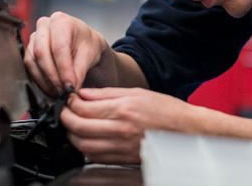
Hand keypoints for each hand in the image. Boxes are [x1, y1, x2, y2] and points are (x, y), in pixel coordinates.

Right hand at [23, 11, 109, 95]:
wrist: (82, 45)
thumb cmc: (87, 45)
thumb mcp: (89, 55)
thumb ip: (79, 71)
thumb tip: (71, 88)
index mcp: (61, 21)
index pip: (59, 47)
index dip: (64, 69)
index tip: (70, 86)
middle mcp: (44, 25)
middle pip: (41, 52)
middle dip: (53, 76)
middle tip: (64, 92)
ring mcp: (34, 37)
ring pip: (32, 61)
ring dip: (45, 81)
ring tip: (59, 93)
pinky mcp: (29, 50)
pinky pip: (29, 67)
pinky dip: (40, 81)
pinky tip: (51, 90)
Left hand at [61, 88, 195, 163]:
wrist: (186, 131)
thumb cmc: (166, 111)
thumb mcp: (136, 93)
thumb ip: (106, 93)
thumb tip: (83, 93)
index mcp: (123, 110)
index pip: (83, 108)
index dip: (70, 102)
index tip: (68, 99)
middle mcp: (120, 130)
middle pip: (78, 127)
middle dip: (65, 118)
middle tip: (65, 111)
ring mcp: (120, 147)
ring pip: (83, 145)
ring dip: (73, 135)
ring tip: (74, 125)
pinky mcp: (122, 159)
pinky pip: (94, 156)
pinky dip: (85, 148)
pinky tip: (87, 139)